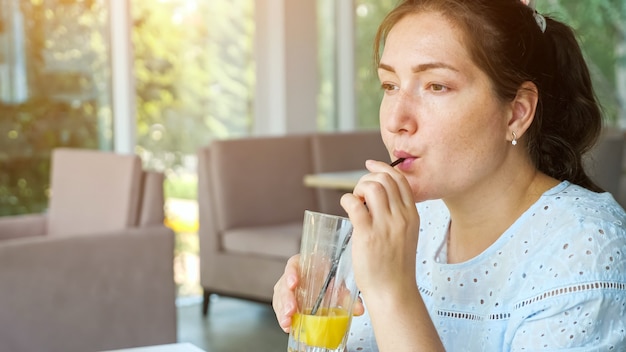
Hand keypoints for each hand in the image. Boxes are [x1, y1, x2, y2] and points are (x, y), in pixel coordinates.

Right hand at [272, 254, 365, 332]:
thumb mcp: (337, 285)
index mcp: (303, 266)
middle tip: (291, 309)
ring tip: (288, 322)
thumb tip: (358, 309)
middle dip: (286, 299)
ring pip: (280, 299)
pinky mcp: (285, 303)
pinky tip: (288, 326)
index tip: (294, 283)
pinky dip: (284, 318)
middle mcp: (292, 277)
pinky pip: (281, 309)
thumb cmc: (327, 279)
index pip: (293, 265)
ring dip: (282, 311)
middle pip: (283, 285)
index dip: (291, 273)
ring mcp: (287, 290)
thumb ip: (346, 295)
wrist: (324, 285)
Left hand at [340, 159, 419, 299]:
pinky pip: (354, 203)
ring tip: (355, 203)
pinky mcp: (367, 234)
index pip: (400, 180)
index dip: (383, 167)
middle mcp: (401, 217)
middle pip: (384, 179)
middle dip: (367, 179)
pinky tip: (346, 207)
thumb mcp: (406, 234)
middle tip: (359, 194)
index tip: (370, 164)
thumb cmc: (395, 265)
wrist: (393, 291)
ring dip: (357, 188)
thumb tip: (378, 195)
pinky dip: (346, 199)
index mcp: (412, 215)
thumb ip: (398, 214)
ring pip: (371, 186)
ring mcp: (385, 225)